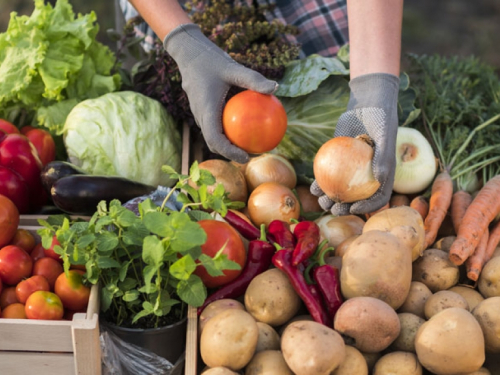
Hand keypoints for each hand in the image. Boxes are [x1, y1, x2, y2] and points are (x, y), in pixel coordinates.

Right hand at [163, 24, 276, 163]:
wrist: (188, 52)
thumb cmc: (211, 59)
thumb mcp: (234, 68)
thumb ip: (253, 79)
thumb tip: (276, 87)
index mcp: (207, 111)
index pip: (215, 140)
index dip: (229, 153)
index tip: (246, 157)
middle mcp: (201, 116)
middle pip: (214, 144)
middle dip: (231, 153)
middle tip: (253, 155)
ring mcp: (200, 114)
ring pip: (213, 136)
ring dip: (228, 145)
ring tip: (250, 145)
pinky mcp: (202, 110)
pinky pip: (214, 125)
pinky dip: (227, 131)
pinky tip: (245, 125)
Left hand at [311, 73, 399, 214]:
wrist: (366, 102)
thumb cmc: (381, 118)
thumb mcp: (385, 135)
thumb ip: (384, 157)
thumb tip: (381, 179)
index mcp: (382, 174)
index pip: (378, 197)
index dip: (368, 207)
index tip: (355, 208)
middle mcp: (366, 174)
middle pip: (356, 198)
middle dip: (344, 208)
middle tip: (334, 209)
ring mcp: (350, 168)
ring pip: (339, 188)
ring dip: (329, 198)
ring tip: (321, 201)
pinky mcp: (337, 159)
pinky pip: (328, 174)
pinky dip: (320, 182)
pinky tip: (312, 187)